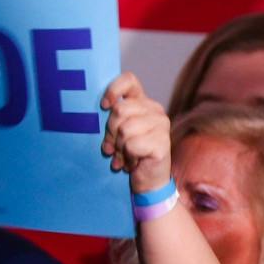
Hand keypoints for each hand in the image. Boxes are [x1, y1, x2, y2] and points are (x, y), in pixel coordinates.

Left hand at [100, 72, 173, 194]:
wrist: (148, 183)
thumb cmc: (130, 155)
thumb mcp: (117, 132)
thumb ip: (113, 116)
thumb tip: (100, 108)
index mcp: (144, 104)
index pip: (129, 81)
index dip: (113, 90)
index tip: (103, 106)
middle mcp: (156, 111)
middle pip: (119, 110)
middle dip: (110, 132)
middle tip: (113, 147)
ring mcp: (162, 126)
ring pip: (124, 129)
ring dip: (119, 148)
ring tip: (124, 156)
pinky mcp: (163, 143)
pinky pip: (132, 145)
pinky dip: (128, 157)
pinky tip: (132, 163)